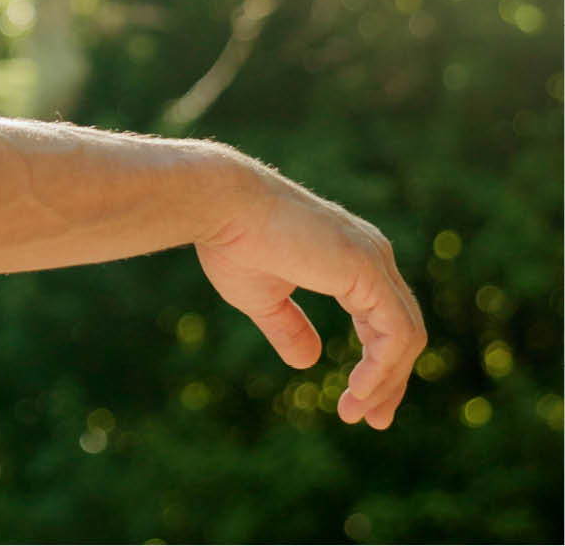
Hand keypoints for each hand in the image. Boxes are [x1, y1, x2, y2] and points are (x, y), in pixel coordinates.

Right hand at [195, 167, 425, 428]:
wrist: (219, 207)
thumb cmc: (232, 243)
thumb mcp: (262, 298)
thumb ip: (289, 327)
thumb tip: (309, 362)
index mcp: (351, 260)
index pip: (384, 322)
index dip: (377, 366)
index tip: (357, 402)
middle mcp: (372, 256)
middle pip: (403, 331)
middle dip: (390, 380)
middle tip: (371, 419)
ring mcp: (374, 261)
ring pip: (406, 336)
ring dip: (385, 381)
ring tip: (357, 412)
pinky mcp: (368, 271)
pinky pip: (395, 334)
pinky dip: (383, 369)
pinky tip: (358, 391)